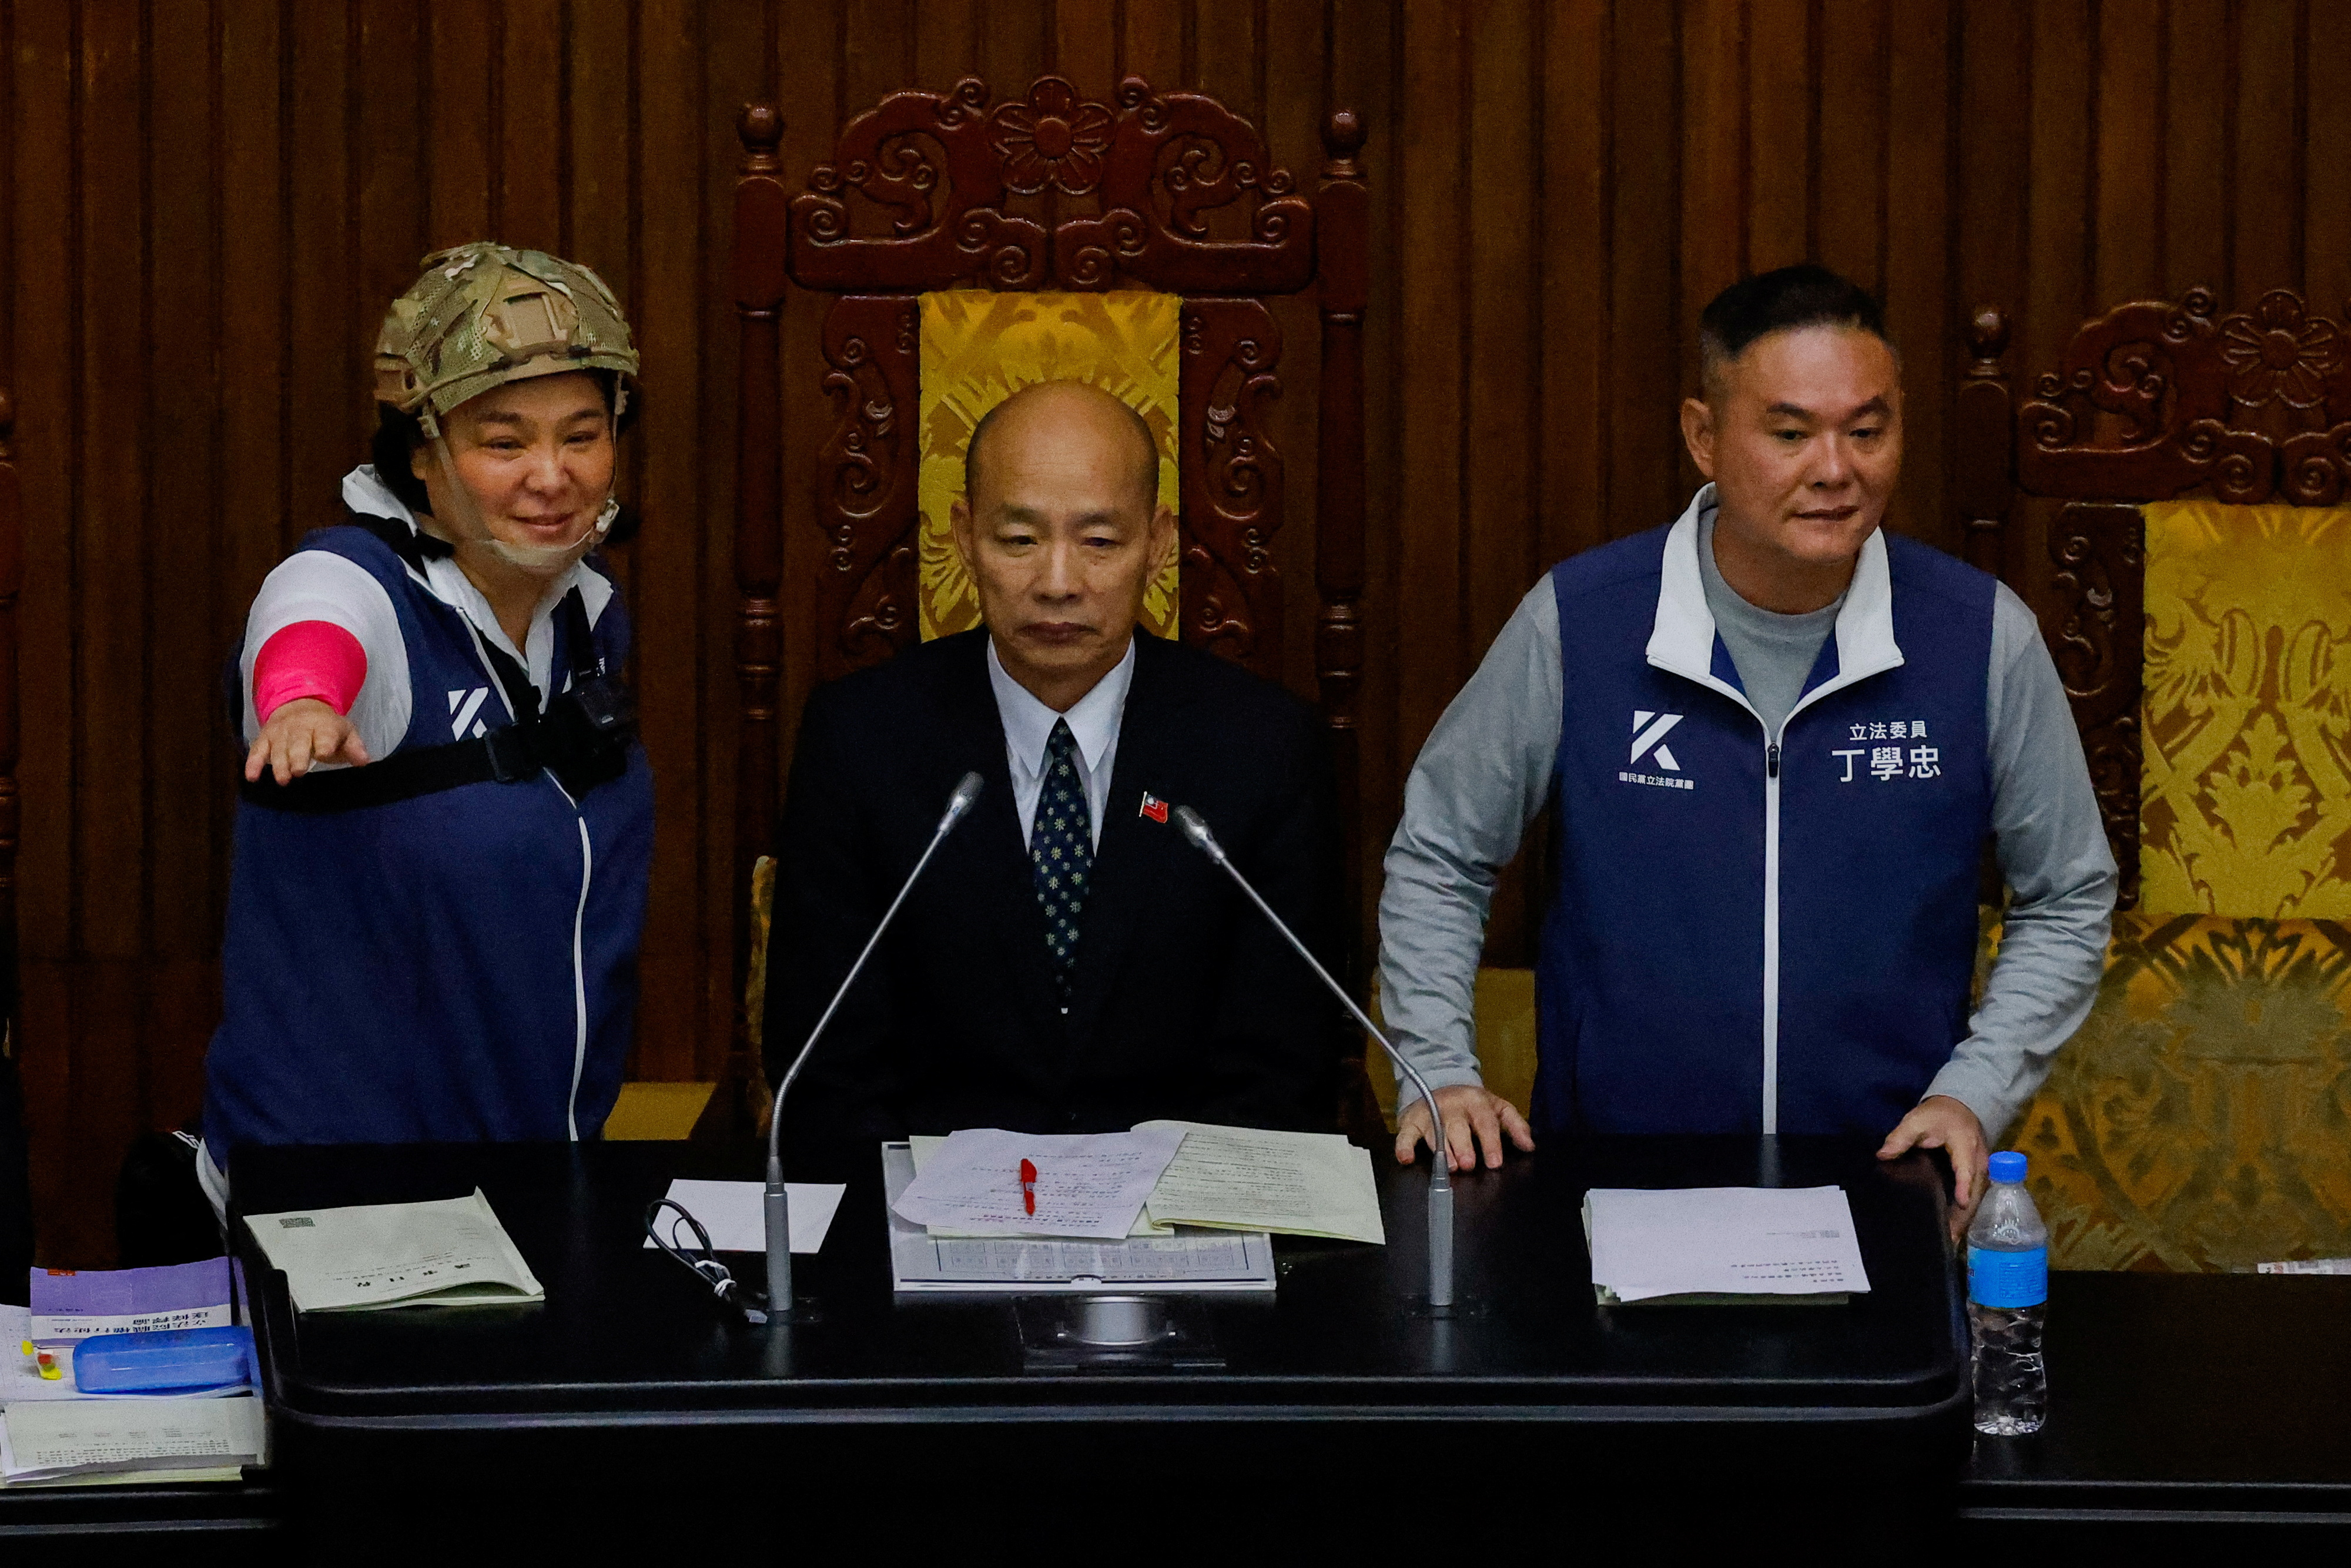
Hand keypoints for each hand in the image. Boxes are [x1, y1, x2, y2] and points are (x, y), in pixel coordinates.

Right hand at [245, 697, 370, 785]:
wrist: (299, 705)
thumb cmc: (327, 728)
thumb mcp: (345, 732)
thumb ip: (355, 747)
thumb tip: (364, 761)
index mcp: (323, 725)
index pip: (325, 734)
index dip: (324, 743)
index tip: (324, 753)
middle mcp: (300, 727)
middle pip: (298, 742)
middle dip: (298, 756)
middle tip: (299, 771)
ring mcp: (280, 733)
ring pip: (278, 748)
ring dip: (279, 764)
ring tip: (283, 780)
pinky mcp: (265, 738)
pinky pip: (257, 751)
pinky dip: (253, 763)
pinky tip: (251, 777)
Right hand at [1394, 1084, 1534, 1171]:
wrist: (1441, 1081)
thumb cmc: (1473, 1104)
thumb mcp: (1497, 1107)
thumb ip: (1515, 1125)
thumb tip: (1529, 1146)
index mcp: (1476, 1102)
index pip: (1485, 1123)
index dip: (1490, 1143)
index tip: (1494, 1162)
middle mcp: (1452, 1106)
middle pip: (1457, 1127)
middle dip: (1462, 1146)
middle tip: (1468, 1164)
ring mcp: (1430, 1112)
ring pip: (1433, 1131)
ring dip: (1439, 1149)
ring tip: (1447, 1166)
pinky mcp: (1411, 1120)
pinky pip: (1405, 1133)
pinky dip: (1403, 1146)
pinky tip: (1406, 1159)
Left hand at [1877, 1094, 1988, 1240]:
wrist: (1960, 1107)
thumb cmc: (1938, 1115)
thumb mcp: (1917, 1120)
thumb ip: (1900, 1137)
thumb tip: (1883, 1155)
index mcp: (1965, 1146)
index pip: (1965, 1168)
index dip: (1963, 1186)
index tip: (1961, 1204)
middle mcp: (1979, 1161)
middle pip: (1975, 1192)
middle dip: (1964, 1216)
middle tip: (1950, 1239)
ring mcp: (1982, 1170)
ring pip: (1977, 1198)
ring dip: (1966, 1219)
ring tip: (1951, 1241)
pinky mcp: (1979, 1177)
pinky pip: (1975, 1197)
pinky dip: (1966, 1213)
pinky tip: (1955, 1229)